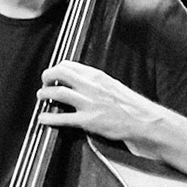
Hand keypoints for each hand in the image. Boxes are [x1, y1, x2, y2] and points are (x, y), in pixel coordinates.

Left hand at [36, 60, 163, 146]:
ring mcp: (89, 102)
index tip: (53, 74)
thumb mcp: (113, 87)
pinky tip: (42, 118)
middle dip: (47, 77)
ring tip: (41, 97)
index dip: (57, 68)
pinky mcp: (88, 120)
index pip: (70, 65)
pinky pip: (62, 117)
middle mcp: (91, 85)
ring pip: (57, 92)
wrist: (145, 121)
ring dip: (44, 94)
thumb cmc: (131, 106)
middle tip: (44, 84)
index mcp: (98, 76)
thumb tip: (81, 82)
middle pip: (60, 73)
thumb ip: (96, 83)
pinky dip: (48, 118)